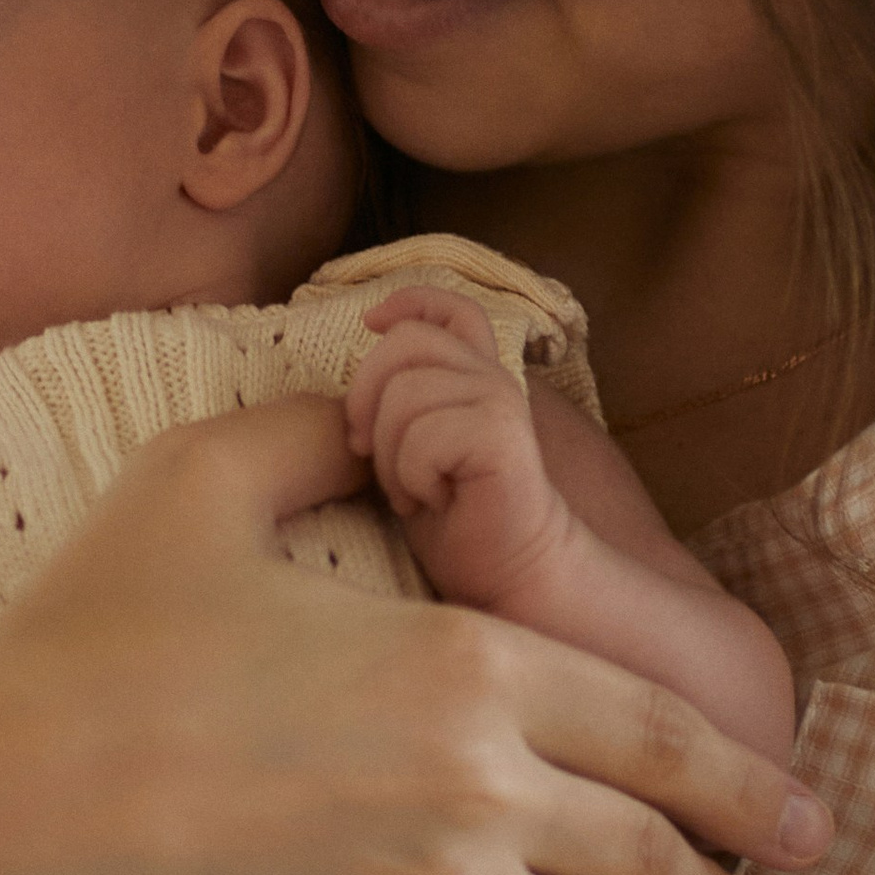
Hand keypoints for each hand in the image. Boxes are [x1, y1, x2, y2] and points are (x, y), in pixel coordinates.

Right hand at [0, 398, 829, 874]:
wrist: (11, 808)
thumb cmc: (90, 642)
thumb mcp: (196, 483)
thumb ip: (308, 432)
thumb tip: (368, 394)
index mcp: (469, 658)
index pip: (659, 727)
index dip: (749, 782)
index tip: (806, 820)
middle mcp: (487, 781)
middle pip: (659, 854)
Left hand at [346, 286, 570, 611]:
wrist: (508, 573)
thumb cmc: (454, 518)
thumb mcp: (410, 446)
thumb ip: (398, 397)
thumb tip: (367, 349)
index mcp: (472, 375)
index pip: (449, 307)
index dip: (407, 302)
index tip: (372, 323)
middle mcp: (491, 378)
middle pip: (404, 343)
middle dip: (368, 401)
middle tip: (375, 457)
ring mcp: (501, 402)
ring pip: (405, 394)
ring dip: (391, 455)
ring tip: (415, 489)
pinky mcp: (504, 436)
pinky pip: (423, 436)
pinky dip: (412, 478)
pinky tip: (435, 501)